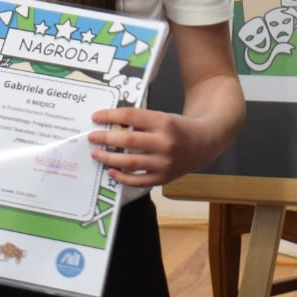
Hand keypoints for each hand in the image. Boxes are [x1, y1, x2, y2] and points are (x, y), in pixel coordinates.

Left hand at [87, 106, 225, 188]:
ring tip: (96, 153)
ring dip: (109, 158)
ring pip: (130, 162)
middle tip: (92, 137)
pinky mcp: (164, 178)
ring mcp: (164, 163)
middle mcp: (165, 143)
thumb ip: (140, 121)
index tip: (96, 117)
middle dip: (105, 138)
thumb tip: (111, 125)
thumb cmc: (179, 128)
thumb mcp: (162, 117)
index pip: (131, 116)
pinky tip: (111, 172)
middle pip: (128, 140)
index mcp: (164, 122)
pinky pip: (138, 181)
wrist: (204, 143)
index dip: (111, 116)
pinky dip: (122, 177)